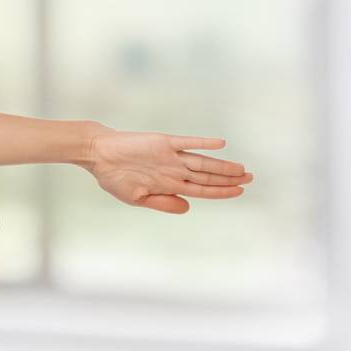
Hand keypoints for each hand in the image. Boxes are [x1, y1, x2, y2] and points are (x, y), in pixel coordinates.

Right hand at [83, 124, 252, 213]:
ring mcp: (171, 156)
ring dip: (223, 166)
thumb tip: (188, 208)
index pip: (202, 190)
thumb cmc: (114, 178)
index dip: (222, 192)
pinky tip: (220, 144)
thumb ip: (163, 203)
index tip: (239, 191)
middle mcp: (175, 170)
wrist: (99, 155)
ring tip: (242, 169)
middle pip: (208, 176)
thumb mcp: (137, 198)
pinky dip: (203, 143)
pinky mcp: (164, 142)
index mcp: (169, 185)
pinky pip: (187, 142)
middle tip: (251, 178)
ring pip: (203, 162)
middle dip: (230, 179)